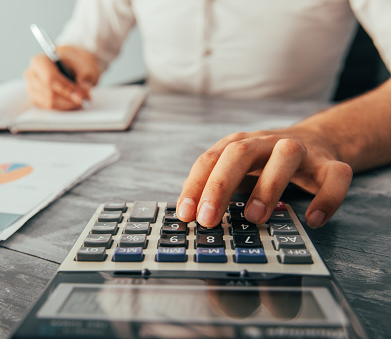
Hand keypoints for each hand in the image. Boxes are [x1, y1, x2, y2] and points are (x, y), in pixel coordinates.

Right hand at [24, 46, 100, 109]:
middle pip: (49, 94)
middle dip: (70, 99)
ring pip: (50, 103)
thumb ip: (84, 76)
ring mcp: (32, 89)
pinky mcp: (36, 100)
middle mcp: (31, 75)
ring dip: (68, 105)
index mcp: (39, 61)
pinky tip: (74, 103)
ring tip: (82, 100)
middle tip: (86, 99)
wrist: (71, 66)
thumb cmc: (75, 64)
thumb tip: (82, 90)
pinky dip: (64, 108)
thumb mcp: (84, 65)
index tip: (81, 96)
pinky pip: (50, 109)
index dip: (66, 90)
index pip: (50, 79)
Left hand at [176, 124, 352, 228]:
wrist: (316, 140)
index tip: (186, 214)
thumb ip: (213, 186)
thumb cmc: (266, 162)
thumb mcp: (236, 169)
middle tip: (209, 219)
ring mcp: (300, 151)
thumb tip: (187, 214)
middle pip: (240, 153)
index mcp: (239, 144)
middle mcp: (266, 142)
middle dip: (220, 185)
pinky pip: (335, 176)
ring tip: (254, 218)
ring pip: (286, 156)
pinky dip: (327, 198)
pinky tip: (313, 220)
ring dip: (268, 186)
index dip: (195, 186)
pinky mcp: (329, 164)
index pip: (210, 160)